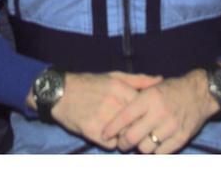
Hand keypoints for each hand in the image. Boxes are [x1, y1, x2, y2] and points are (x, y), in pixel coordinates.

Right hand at [43, 71, 160, 148]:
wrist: (60, 92)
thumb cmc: (90, 83)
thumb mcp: (114, 76)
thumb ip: (139, 80)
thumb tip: (160, 80)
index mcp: (120, 89)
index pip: (145, 109)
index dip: (147, 116)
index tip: (147, 118)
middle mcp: (113, 104)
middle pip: (137, 125)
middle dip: (138, 129)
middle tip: (136, 128)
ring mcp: (102, 119)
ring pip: (126, 137)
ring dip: (126, 137)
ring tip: (122, 132)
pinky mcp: (92, 132)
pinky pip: (111, 145)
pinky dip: (112, 143)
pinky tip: (109, 135)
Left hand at [102, 69, 220, 154]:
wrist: (199, 93)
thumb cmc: (171, 90)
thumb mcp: (151, 87)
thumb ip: (134, 99)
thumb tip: (115, 115)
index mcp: (149, 97)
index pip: (125, 117)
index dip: (112, 128)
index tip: (105, 134)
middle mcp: (160, 112)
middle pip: (132, 137)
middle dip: (123, 143)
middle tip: (121, 142)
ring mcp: (171, 126)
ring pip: (145, 148)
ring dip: (140, 146)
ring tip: (140, 141)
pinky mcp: (181, 138)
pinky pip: (161, 153)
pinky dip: (155, 150)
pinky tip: (154, 143)